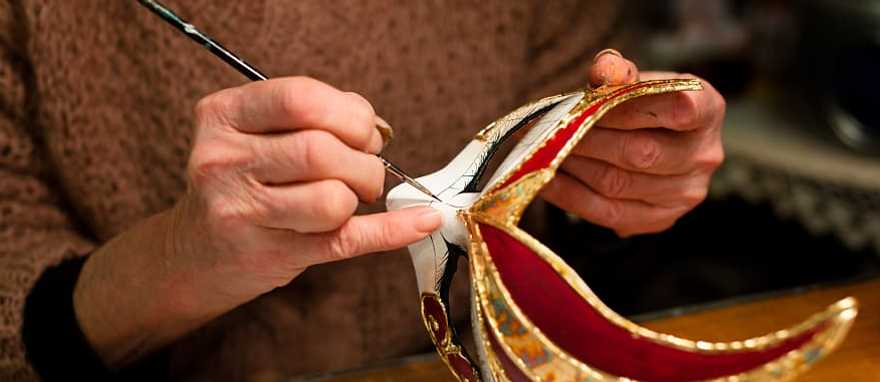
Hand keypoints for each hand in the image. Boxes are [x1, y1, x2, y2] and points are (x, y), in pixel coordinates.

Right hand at [74, 77, 441, 365]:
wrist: (191, 252)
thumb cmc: (240, 181)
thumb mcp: (253, 133)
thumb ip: (311, 116)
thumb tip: (376, 127)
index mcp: (222, 116)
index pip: (300, 98)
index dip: (349, 113)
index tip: (363, 130)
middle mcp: (223, 162)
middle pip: (321, 150)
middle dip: (363, 159)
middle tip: (366, 168)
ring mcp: (241, 214)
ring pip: (332, 200)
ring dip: (361, 196)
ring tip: (353, 195)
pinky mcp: (269, 256)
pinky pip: (346, 241)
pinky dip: (393, 230)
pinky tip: (421, 221)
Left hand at [542, 50, 724, 235]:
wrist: (651, 137)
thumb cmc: (641, 101)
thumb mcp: (634, 77)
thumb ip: (618, 70)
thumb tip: (605, 71)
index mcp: (709, 109)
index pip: (679, 110)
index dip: (629, 108)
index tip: (590, 102)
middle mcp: (705, 155)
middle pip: (640, 153)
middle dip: (588, 140)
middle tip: (552, 130)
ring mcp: (686, 193)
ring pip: (618, 184)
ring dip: (574, 167)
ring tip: (544, 151)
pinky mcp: (660, 220)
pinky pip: (607, 212)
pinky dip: (570, 196)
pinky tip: (546, 179)